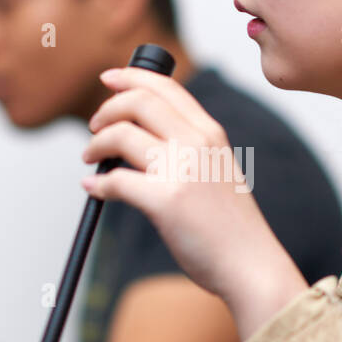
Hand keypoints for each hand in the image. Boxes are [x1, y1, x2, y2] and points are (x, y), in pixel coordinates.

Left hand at [81, 67, 306, 337]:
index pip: (167, 87)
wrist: (251, 264)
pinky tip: (93, 189)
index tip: (108, 78)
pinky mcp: (166, 201)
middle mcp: (198, 143)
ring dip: (96, 144)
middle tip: (93, 126)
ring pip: (121, 135)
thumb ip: (190, 149)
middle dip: (106, 109)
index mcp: (211, 133)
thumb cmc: (231, 227)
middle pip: (138, 102)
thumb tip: (139, 139)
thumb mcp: (218, 171)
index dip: (131, 77)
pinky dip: (97, 183)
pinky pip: (116, 180)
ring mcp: (183, 170)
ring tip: (90, 158)